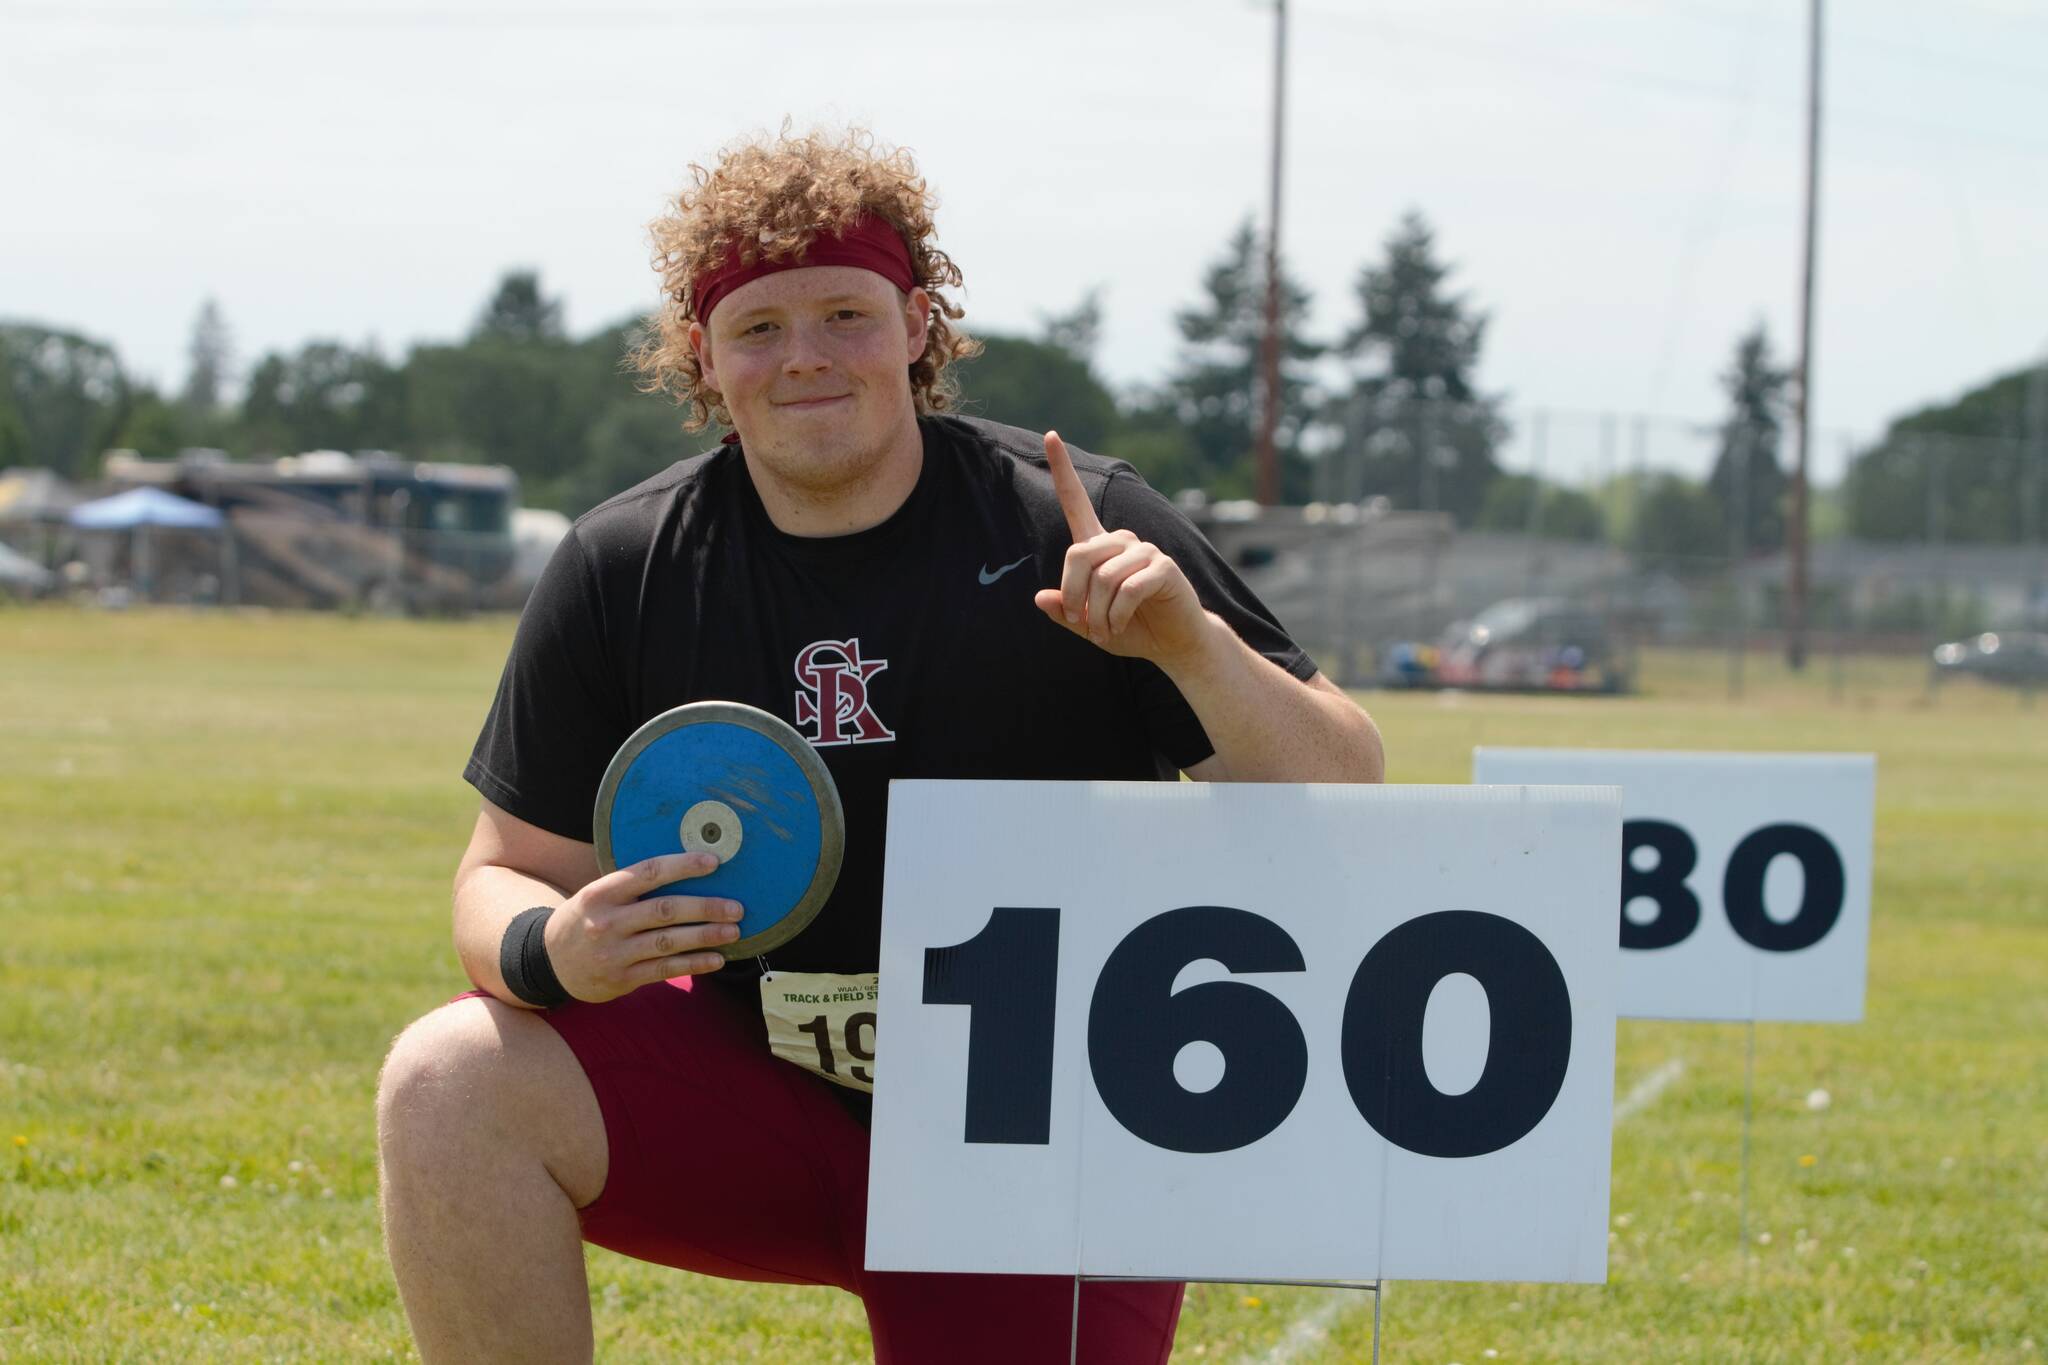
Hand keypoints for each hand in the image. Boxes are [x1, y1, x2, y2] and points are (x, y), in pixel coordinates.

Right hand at [542, 852, 742, 1001]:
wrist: (547, 962)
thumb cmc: (585, 920)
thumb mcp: (597, 895)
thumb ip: (633, 886)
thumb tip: (686, 871)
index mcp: (602, 893)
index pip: (648, 872)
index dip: (683, 866)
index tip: (713, 862)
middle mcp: (607, 922)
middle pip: (665, 910)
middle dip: (705, 907)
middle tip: (736, 906)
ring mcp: (614, 953)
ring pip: (669, 942)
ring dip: (706, 936)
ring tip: (734, 931)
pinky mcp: (622, 979)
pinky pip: (665, 969)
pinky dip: (694, 964)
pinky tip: (716, 958)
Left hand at [1032, 430, 1211, 666]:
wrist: (1173, 644)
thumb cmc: (1131, 629)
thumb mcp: (1089, 625)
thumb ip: (1065, 612)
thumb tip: (1039, 598)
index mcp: (1100, 547)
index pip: (1076, 501)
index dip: (1062, 469)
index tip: (1050, 435)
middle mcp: (1121, 541)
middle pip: (1079, 553)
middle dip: (1072, 595)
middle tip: (1077, 622)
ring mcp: (1145, 551)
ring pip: (1103, 577)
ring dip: (1096, 613)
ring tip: (1103, 632)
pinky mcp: (1163, 567)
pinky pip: (1128, 588)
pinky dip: (1116, 615)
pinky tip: (1119, 627)